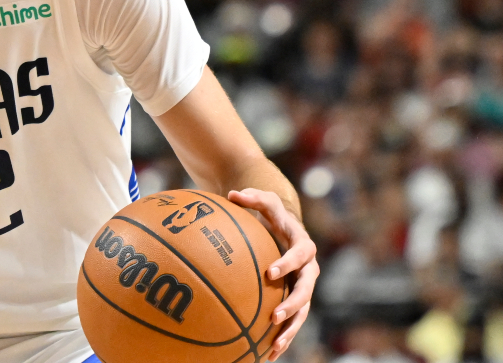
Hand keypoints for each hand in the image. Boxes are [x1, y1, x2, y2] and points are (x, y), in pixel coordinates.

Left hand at [228, 188, 319, 361]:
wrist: (284, 228)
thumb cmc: (271, 213)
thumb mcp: (264, 200)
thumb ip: (252, 197)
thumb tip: (232, 194)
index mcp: (302, 246)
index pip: (299, 255)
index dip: (287, 263)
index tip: (270, 272)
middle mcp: (308, 270)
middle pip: (305, 291)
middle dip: (292, 305)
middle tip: (275, 316)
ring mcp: (303, 287)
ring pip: (301, 313)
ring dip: (290, 330)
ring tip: (274, 346)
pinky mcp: (294, 300)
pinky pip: (291, 321)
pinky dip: (281, 337)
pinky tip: (266, 354)